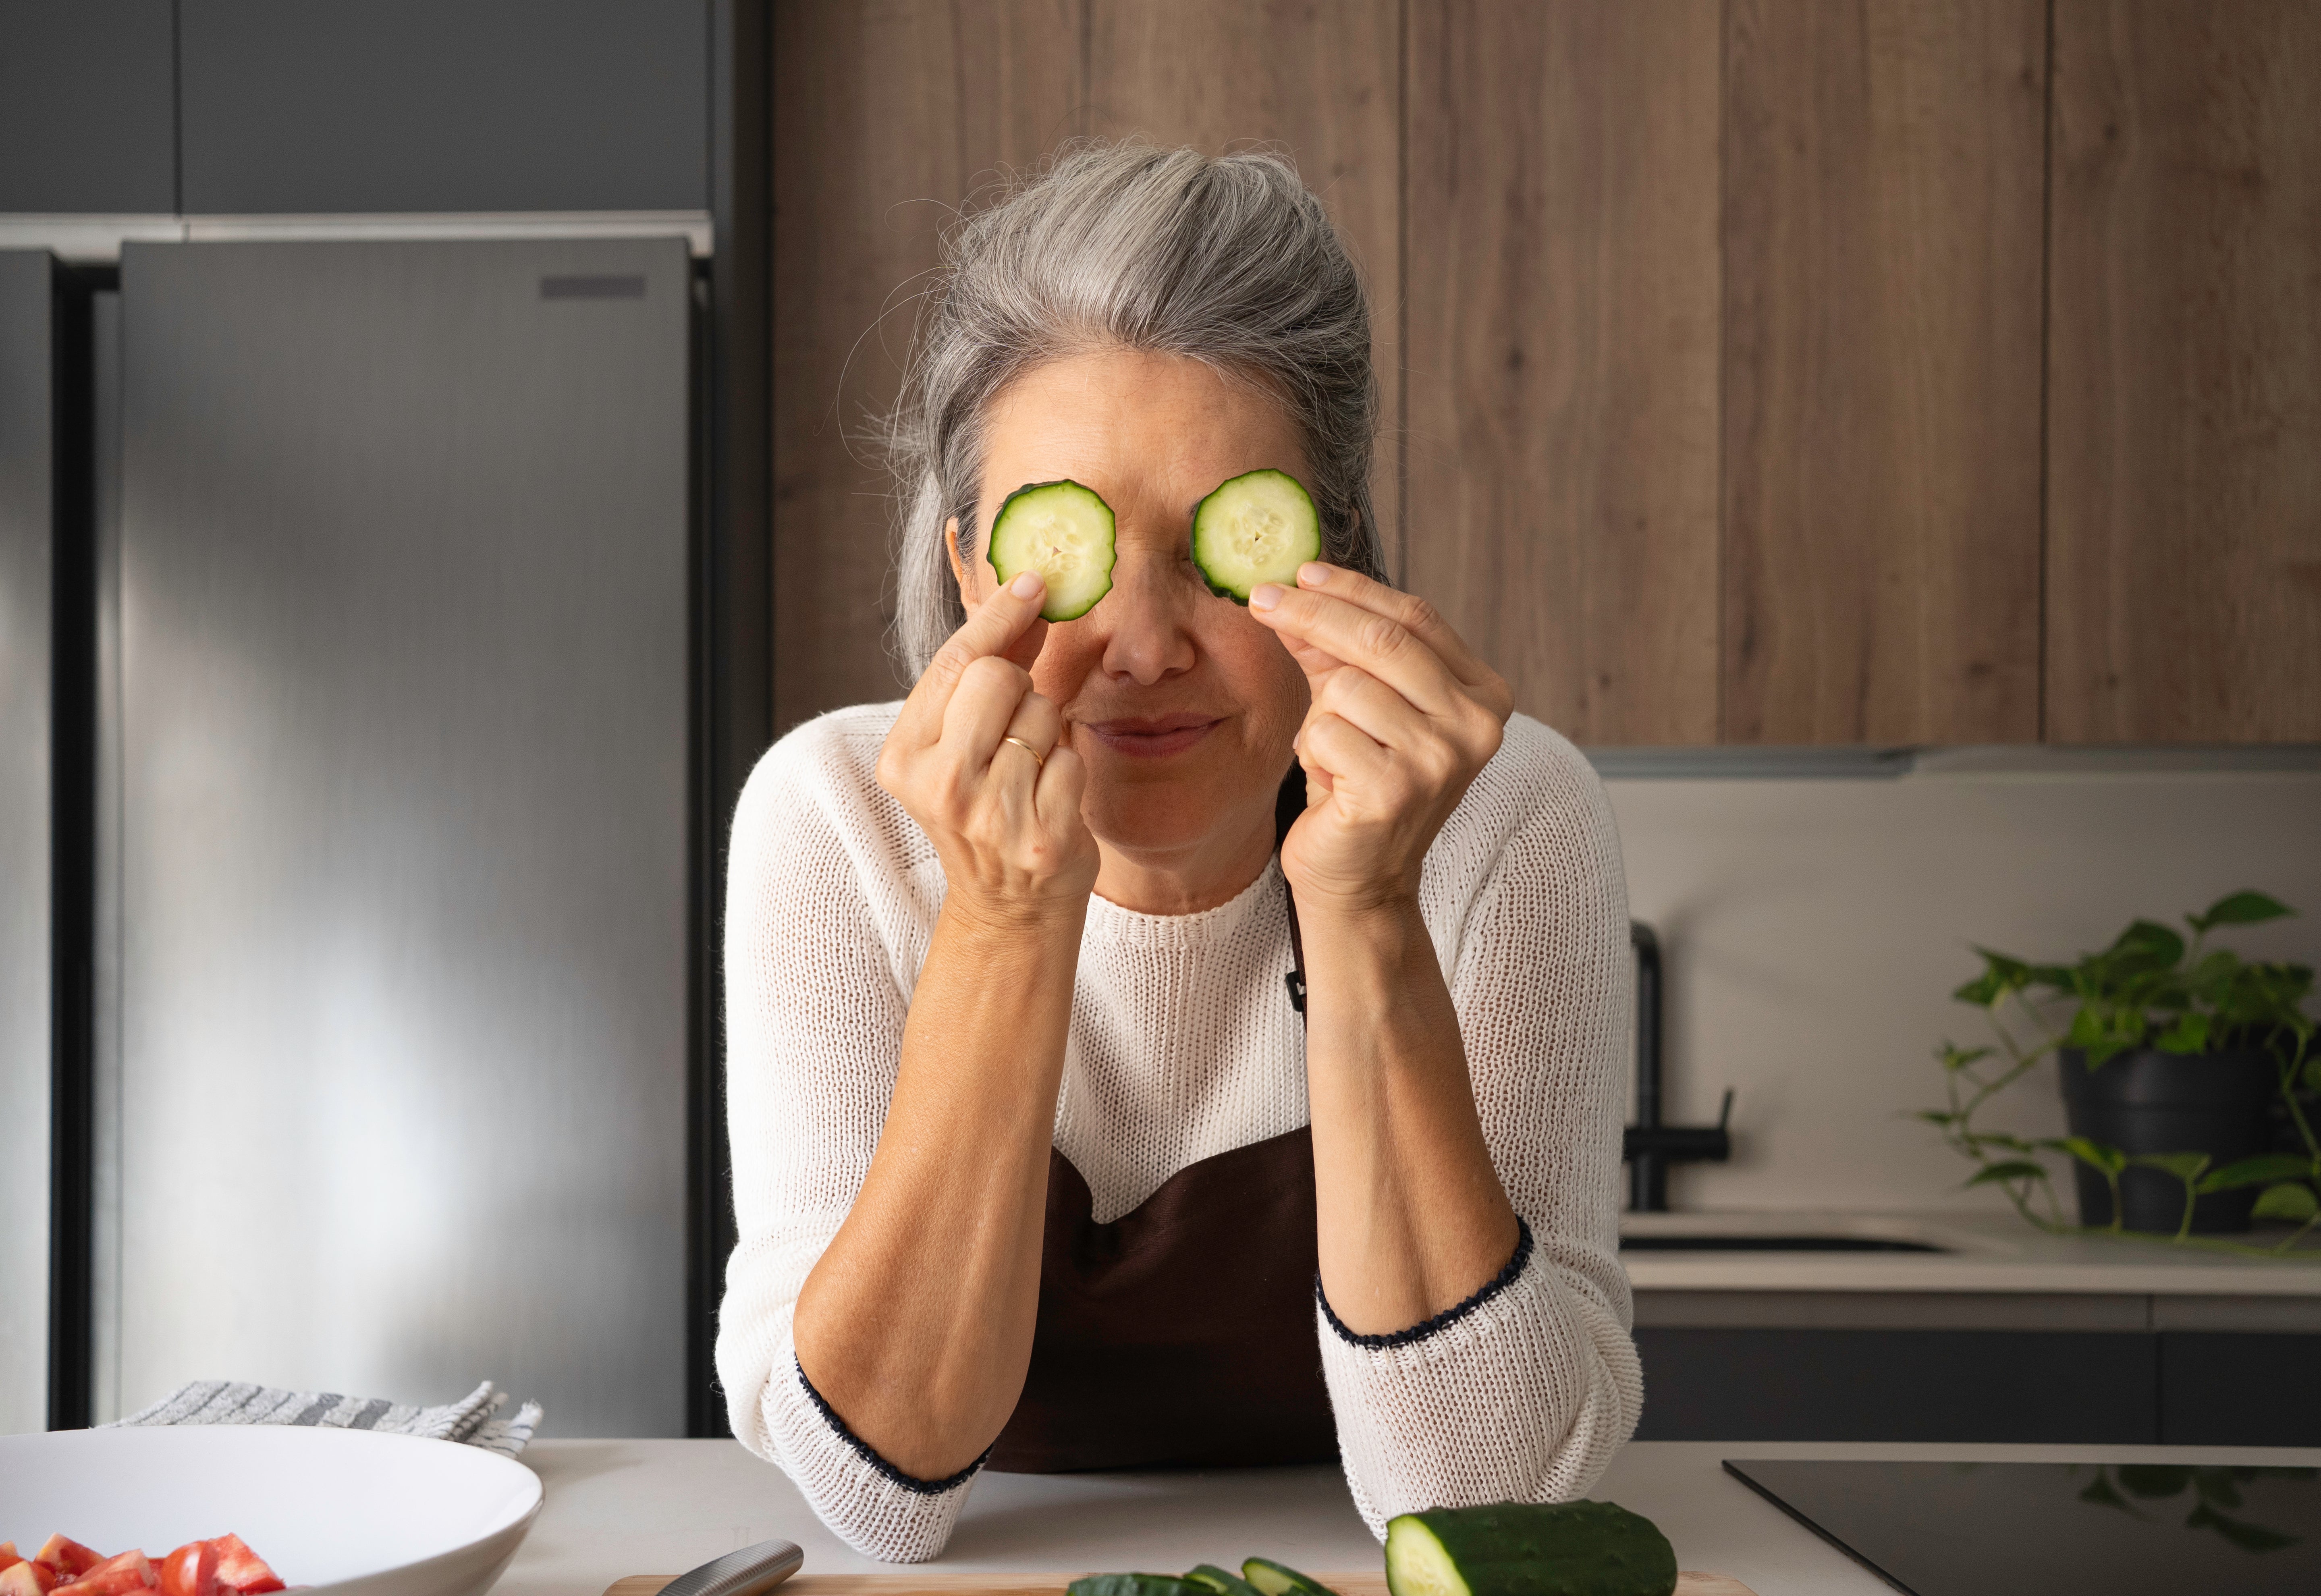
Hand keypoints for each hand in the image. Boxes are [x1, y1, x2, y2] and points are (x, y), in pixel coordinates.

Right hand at [877, 571, 1098, 919]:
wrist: (1008, 905)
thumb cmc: (985, 808)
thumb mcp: (963, 743)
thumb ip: (986, 671)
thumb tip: (1027, 593)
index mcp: (903, 759)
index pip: (953, 664)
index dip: (997, 617)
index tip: (1032, 583)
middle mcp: (938, 787)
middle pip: (997, 678)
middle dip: (1018, 687)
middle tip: (1011, 728)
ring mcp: (990, 817)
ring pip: (1042, 714)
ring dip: (1047, 732)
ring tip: (1028, 773)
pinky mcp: (1041, 838)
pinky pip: (1072, 758)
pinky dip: (1069, 769)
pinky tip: (1049, 798)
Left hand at [1249, 564, 1511, 912]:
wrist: (1360, 879)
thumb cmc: (1360, 783)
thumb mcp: (1357, 704)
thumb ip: (1335, 649)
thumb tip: (1291, 588)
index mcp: (1483, 693)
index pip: (1416, 617)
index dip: (1352, 588)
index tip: (1299, 571)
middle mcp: (1477, 724)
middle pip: (1382, 640)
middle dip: (1312, 613)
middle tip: (1261, 600)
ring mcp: (1442, 760)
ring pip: (1349, 687)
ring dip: (1320, 715)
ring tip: (1335, 754)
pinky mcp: (1397, 792)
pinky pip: (1327, 733)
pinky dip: (1314, 753)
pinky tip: (1332, 783)